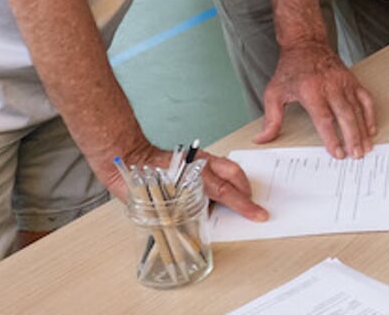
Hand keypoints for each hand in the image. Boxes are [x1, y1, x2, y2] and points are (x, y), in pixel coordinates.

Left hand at [101, 143, 265, 221]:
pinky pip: (217, 165)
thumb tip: (191, 232)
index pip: (226, 192)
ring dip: (236, 184)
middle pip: (234, 175)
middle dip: (245, 192)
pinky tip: (218, 189)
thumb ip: (178, 216)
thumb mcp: (159, 203)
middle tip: (250, 207)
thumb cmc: (139, 179)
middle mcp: (200, 164)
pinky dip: (223, 177)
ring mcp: (198, 158)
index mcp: (195, 175)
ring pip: (228, 168)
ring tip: (237, 198)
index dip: (244, 206)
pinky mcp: (194, 157)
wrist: (129, 156)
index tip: (259, 215)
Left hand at [255, 42, 377, 158]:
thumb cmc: (290, 68)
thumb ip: (271, 118)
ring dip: (363, 130)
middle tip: (355, 155)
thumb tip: (262, 139)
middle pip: (345, 116)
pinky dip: (370, 115)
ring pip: (357, 110)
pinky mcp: (352, 81)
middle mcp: (330, 86)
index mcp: (310, 91)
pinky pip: (366, 99)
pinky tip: (370, 129)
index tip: (337, 153)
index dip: (332, 138)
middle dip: (352, 137)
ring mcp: (344, 83)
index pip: (324, 119)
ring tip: (365, 148)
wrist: (306, 43)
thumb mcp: (274, 92)